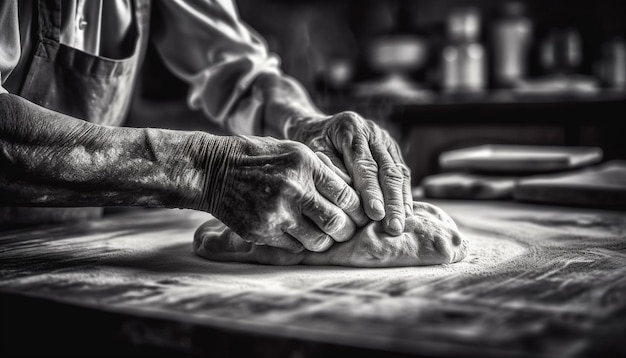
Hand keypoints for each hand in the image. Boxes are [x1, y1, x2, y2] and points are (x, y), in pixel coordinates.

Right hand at [201, 135, 367, 252]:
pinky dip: (300, 244)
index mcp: (305, 165)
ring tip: (322, 234)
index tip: (358, 214)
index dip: (358, 210)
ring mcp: (276, 213)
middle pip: (337, 223)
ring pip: (318, 241)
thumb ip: (322, 171)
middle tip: (345, 230)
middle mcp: (293, 189)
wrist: (214, 170)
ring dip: (324, 240)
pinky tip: (296, 232)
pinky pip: (294, 248)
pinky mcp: (262, 231)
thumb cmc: (259, 158)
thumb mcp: (294, 151)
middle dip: (346, 230)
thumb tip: (354, 193)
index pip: (347, 196)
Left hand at [288, 112, 411, 235]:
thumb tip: (351, 196)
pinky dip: (404, 193)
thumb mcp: (311, 151)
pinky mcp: (392, 149)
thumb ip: (331, 171)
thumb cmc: (309, 143)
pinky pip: (402, 172)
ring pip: (399, 172)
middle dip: (392, 201)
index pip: (365, 166)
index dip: (371, 191)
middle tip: (394, 228)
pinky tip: (405, 213)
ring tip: (401, 225)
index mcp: (351, 129)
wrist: (316, 126)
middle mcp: (372, 131)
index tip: (375, 214)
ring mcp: (385, 139)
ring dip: (401, 200)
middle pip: (388, 170)